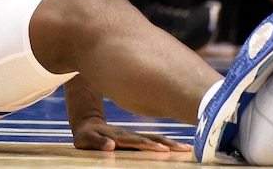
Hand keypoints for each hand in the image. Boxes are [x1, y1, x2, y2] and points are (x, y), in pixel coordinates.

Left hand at [71, 115, 190, 151]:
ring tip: (186, 148)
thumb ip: (98, 142)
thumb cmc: (86, 135)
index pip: (136, 142)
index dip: (149, 145)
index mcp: (119, 136)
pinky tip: (179, 146)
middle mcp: (129, 135)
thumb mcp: (87, 139)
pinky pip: (154, 138)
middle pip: (151, 138)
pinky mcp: (137, 136)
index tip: (162, 149)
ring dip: (170, 143)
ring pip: (155, 137)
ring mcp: (134, 134)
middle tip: (183, 149)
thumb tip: (112, 146)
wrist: (88, 123)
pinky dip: (167, 142)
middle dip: (167, 144)